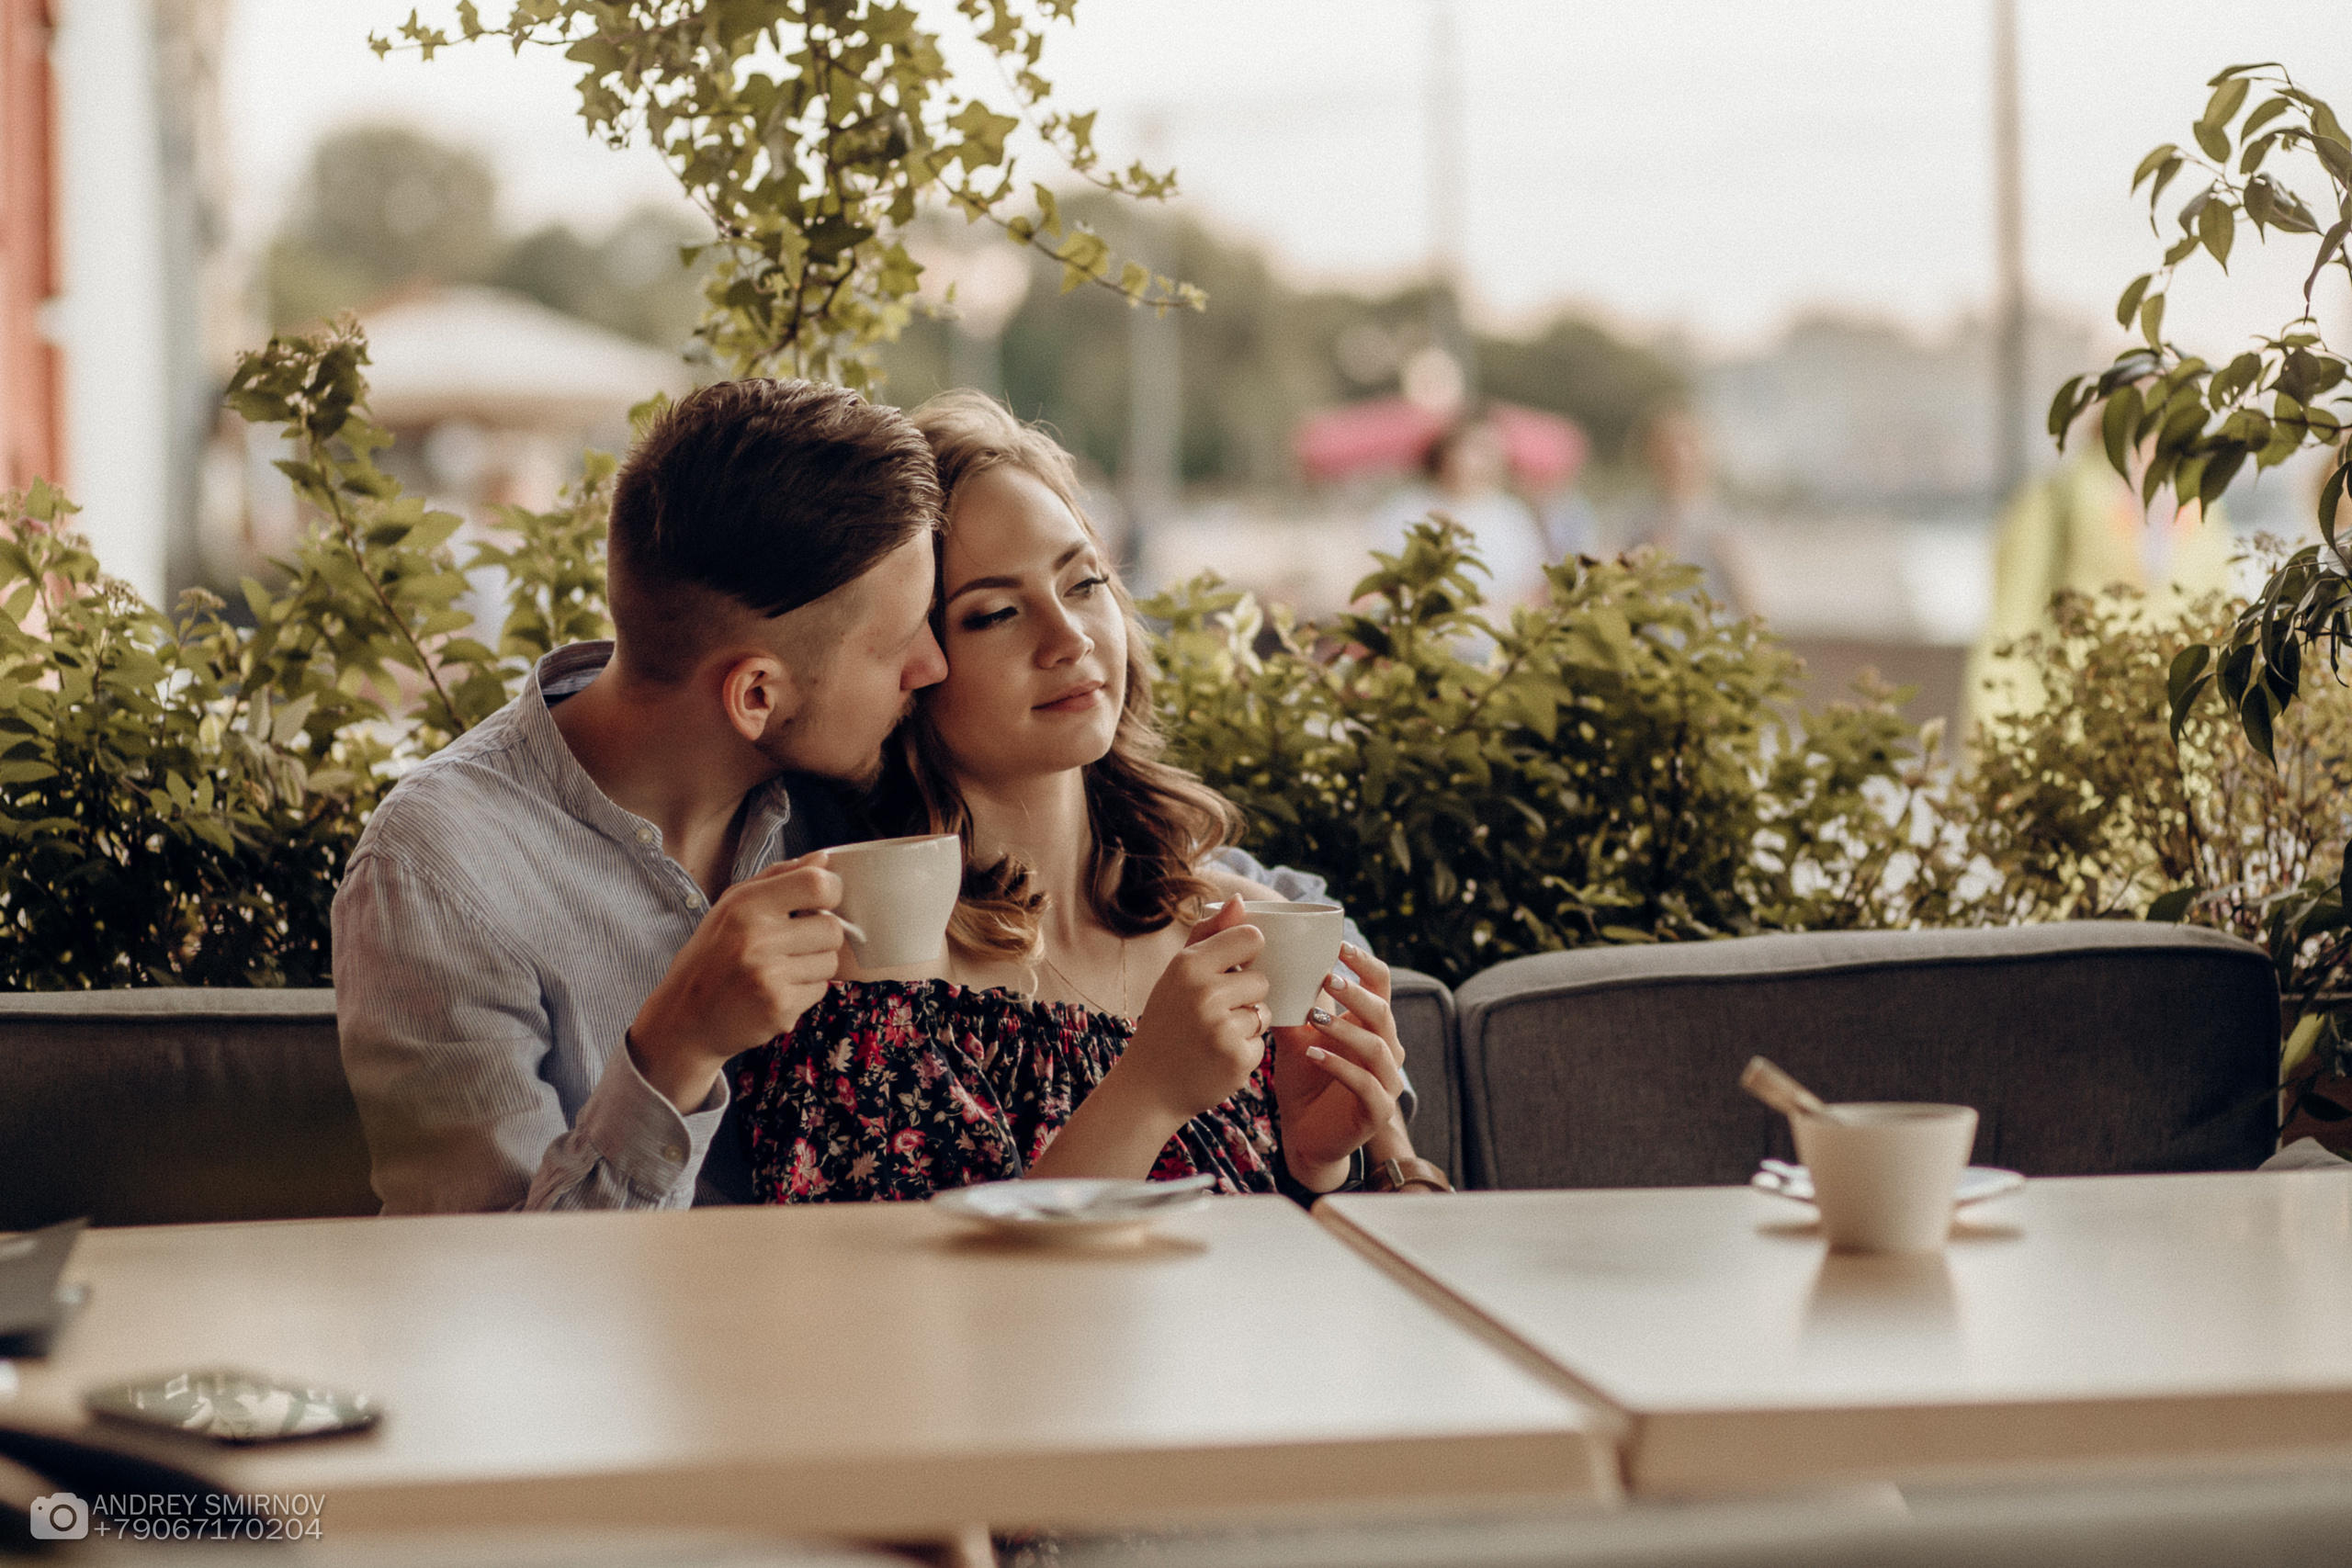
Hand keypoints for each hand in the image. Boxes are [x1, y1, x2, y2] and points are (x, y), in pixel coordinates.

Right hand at [627, 852, 849, 1109]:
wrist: (684, 1019)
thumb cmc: (711, 957)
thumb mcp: (731, 907)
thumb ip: (778, 878)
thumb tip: (823, 859)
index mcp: (745, 906)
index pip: (816, 884)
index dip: (831, 890)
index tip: (824, 899)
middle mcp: (757, 939)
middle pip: (832, 929)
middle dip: (822, 936)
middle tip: (797, 943)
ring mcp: (769, 977)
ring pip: (830, 963)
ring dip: (814, 965)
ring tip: (782, 969)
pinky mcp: (779, 1009)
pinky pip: (820, 991)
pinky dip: (805, 991)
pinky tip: (776, 990)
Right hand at [1108, 896, 1272, 1127]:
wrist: (1148, 1086)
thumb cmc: (1166, 1022)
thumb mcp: (1177, 974)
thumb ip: (1209, 934)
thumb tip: (1239, 900)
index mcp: (1189, 965)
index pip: (1251, 938)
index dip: (1249, 953)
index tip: (1235, 967)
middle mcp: (1204, 993)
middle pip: (1261, 980)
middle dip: (1246, 996)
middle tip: (1213, 1013)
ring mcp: (1222, 1027)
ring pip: (1263, 1012)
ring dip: (1246, 1025)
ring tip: (1213, 1035)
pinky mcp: (1237, 1058)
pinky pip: (1261, 1043)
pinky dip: (1244, 1051)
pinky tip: (1217, 1057)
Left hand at [1270, 940, 1406, 1191]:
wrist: (1304, 1136)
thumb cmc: (1304, 1080)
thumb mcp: (1295, 1037)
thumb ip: (1292, 1006)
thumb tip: (1269, 964)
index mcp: (1370, 1026)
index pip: (1380, 985)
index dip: (1365, 963)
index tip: (1339, 946)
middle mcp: (1386, 1050)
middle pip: (1382, 1011)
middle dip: (1355, 993)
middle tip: (1326, 978)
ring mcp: (1386, 1082)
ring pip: (1377, 1047)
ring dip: (1344, 1029)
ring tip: (1313, 1018)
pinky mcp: (1377, 1111)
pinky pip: (1366, 1084)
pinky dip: (1339, 1067)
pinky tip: (1313, 1055)